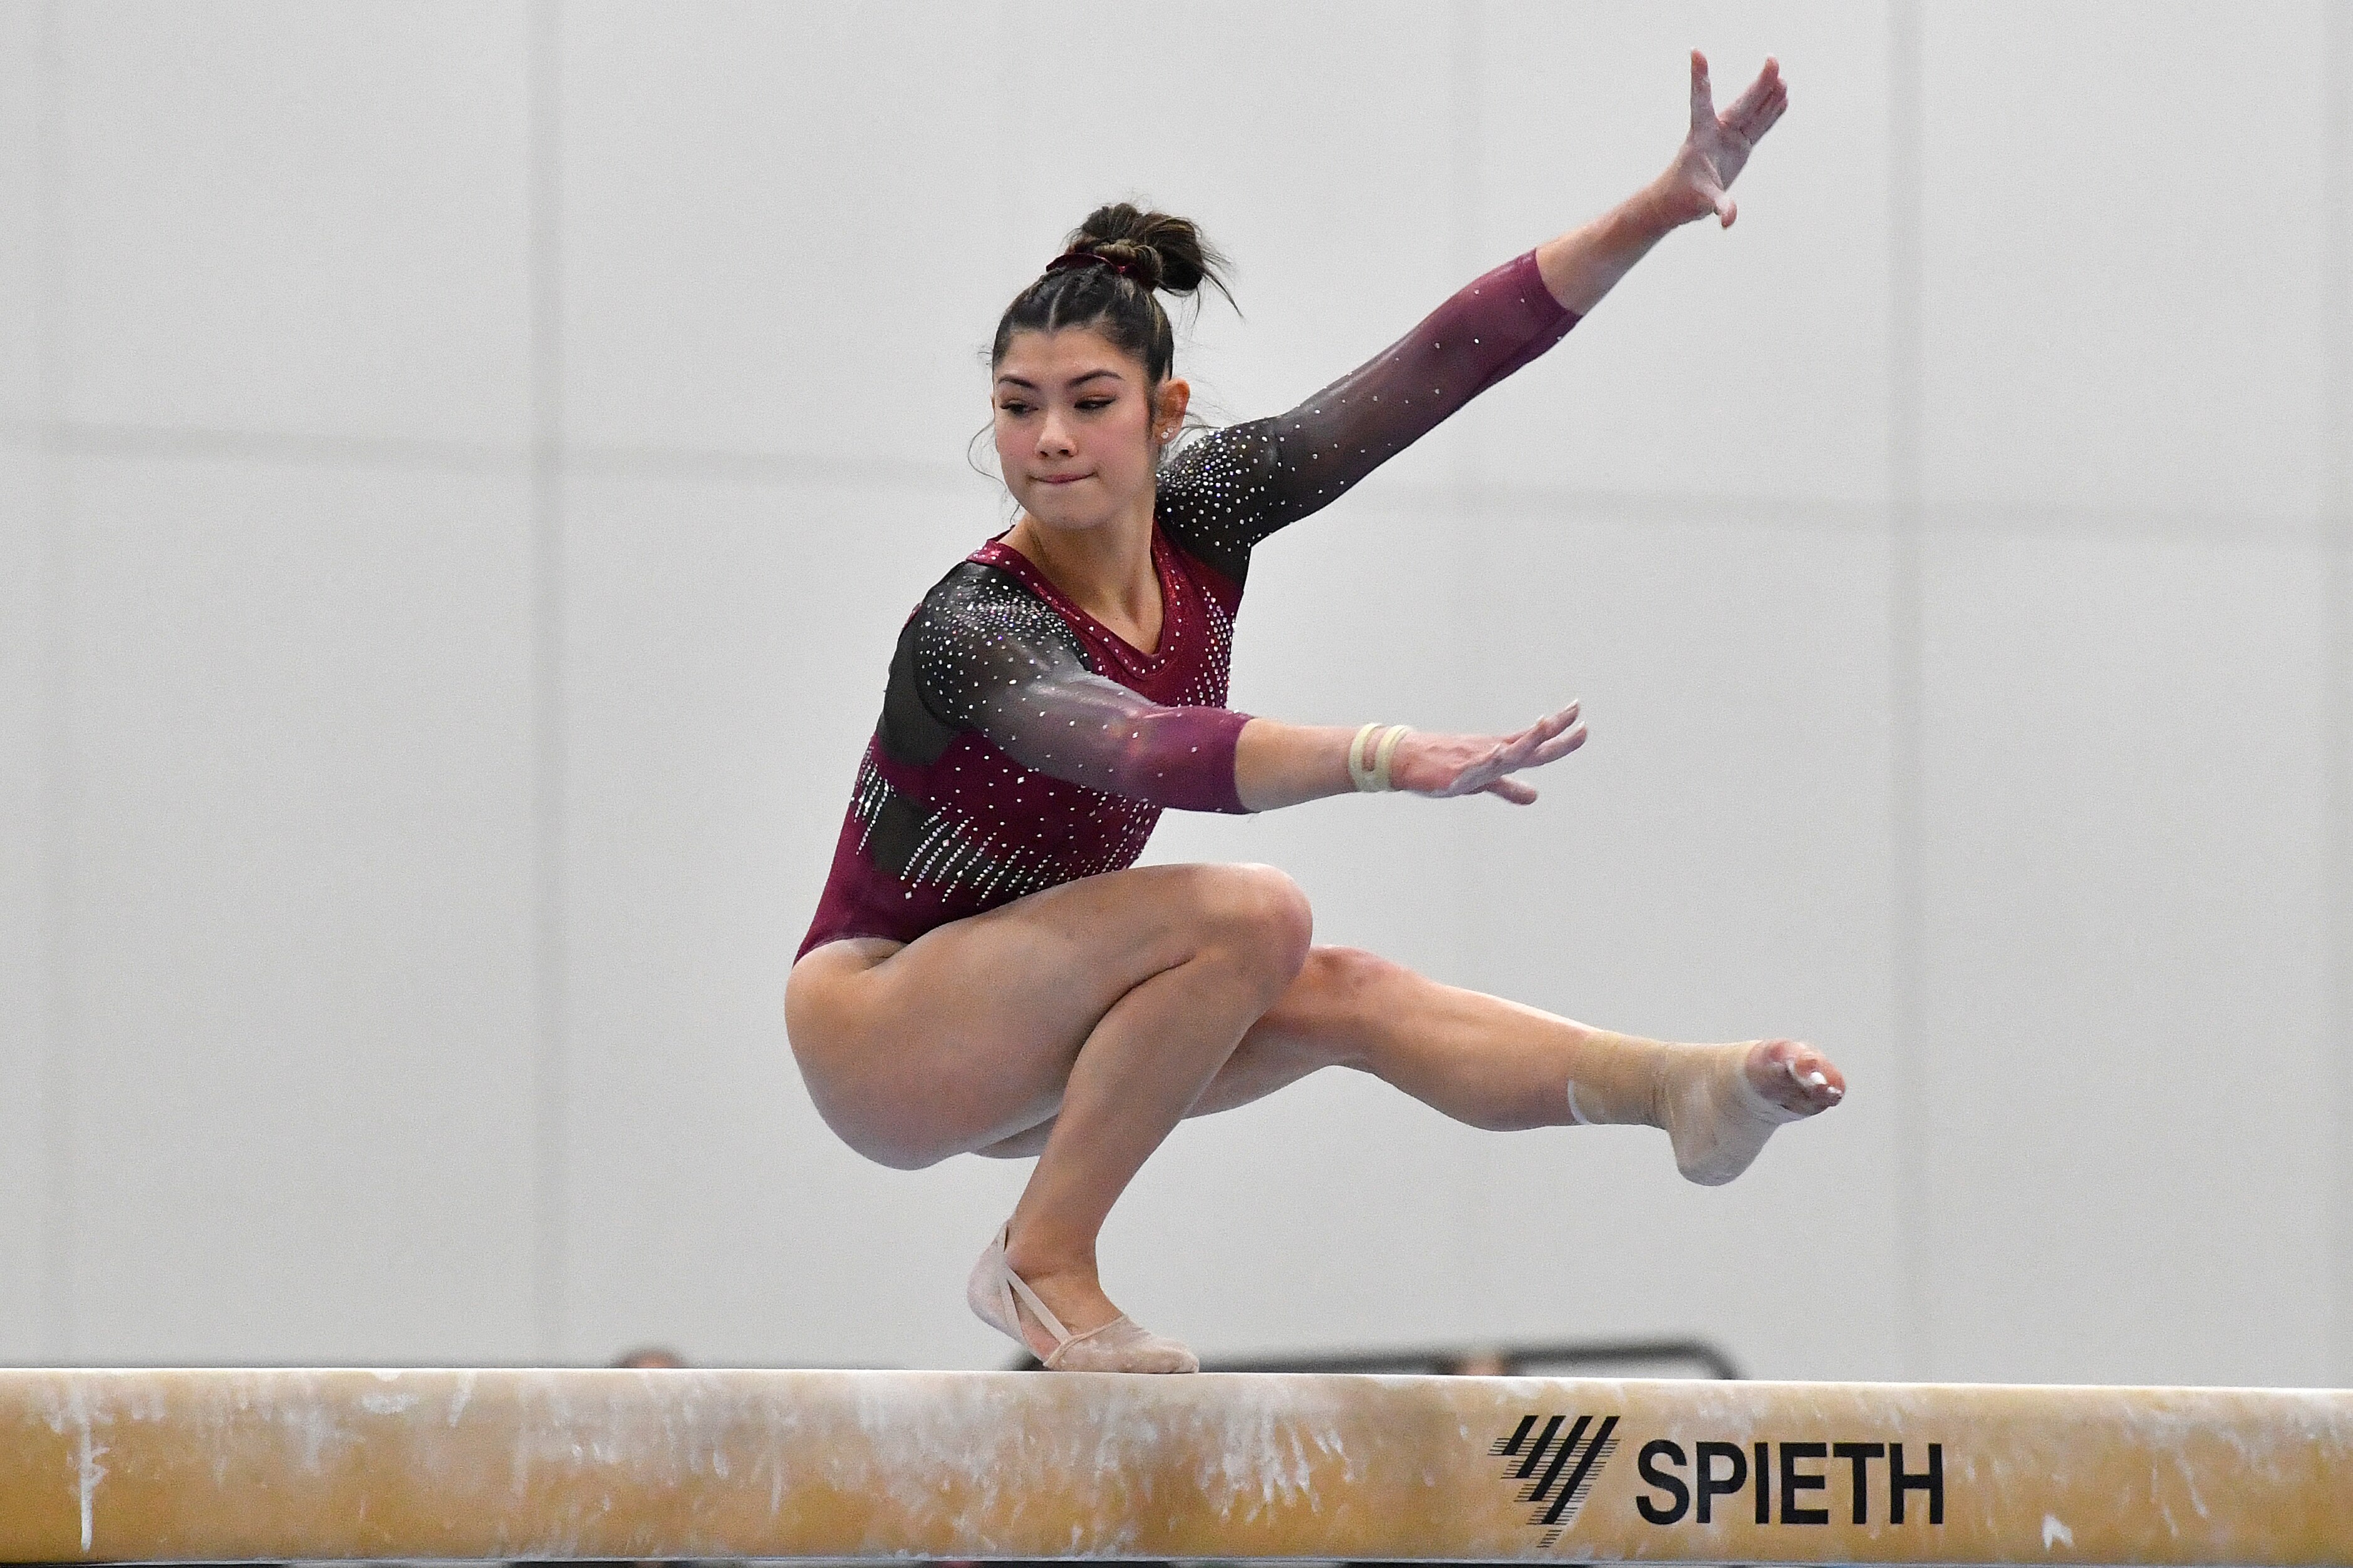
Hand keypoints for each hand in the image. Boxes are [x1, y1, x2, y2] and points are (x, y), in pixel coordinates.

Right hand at [1389, 702, 1586, 804]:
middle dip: (1554, 736)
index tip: (1579, 715)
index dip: (1557, 729)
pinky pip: (1472, 768)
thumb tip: (1535, 796)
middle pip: (1529, 745)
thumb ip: (1509, 787)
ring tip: (1543, 728)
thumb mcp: (1483, 780)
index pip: (1534, 740)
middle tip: (1581, 726)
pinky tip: (1497, 754)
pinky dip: (1485, 762)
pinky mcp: (1454, 773)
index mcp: (1499, 752)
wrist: (1405, 759)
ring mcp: (1473, 761)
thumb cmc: (1443, 766)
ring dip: (1524, 741)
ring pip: (1504, 752)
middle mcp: (1491, 752)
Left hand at [1660, 50, 1787, 228]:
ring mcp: (1729, 138)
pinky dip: (1771, 114)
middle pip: (1741, 104)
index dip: (1699, 78)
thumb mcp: (1700, 203)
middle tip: (1772, 61)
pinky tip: (1782, 99)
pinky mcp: (1739, 148)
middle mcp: (1716, 132)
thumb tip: (1728, 219)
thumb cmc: (1681, 199)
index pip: (1700, 101)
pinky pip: (1759, 127)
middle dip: (1757, 84)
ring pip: (1753, 112)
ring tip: (1782, 77)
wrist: (1676, 203)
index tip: (1696, 52)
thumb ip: (1718, 207)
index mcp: (1701, 136)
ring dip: (1768, 96)